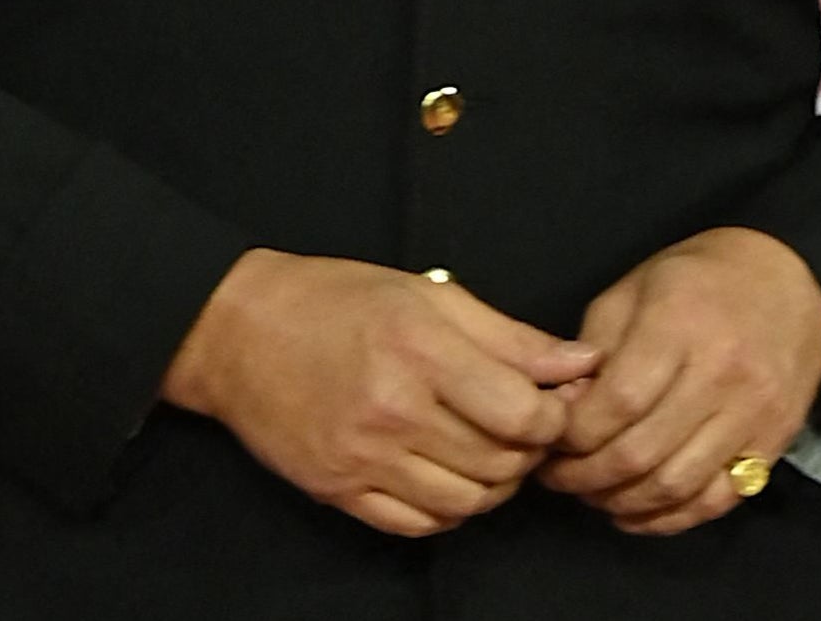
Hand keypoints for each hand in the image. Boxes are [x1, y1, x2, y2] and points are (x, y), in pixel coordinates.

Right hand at [162, 249, 598, 536]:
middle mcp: (393, 411)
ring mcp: (362, 459)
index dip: (555, 418)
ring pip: (465, 502)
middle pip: (500, 463)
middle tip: (527, 429)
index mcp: (422, 351)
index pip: (522, 415)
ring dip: (494, 485)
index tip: (554, 404)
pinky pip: (417, 525)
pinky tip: (450, 477)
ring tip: (491, 453)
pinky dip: (449, 510)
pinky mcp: (337, 491)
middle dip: (530, 453)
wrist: (239, 332)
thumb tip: (581, 363)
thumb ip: (510, 336)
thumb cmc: (338, 299)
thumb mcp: (429, 294)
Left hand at [538, 227, 820, 536]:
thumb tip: (563, 413)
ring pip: (676, 485)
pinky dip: (669, 518)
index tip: (550, 439)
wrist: (790, 277)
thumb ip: (594, 351)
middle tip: (560, 476)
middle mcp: (722, 370)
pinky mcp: (775, 441)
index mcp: (680, 322)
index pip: (617, 402)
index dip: (573, 434)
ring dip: (621, 502)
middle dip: (585, 477)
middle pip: (641, 452)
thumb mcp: (635, 290)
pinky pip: (716, 500)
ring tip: (594, 492)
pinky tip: (637, 509)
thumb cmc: (699, 279)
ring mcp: (754, 411)